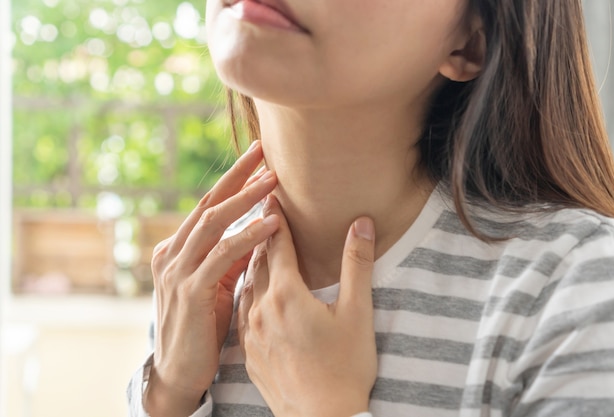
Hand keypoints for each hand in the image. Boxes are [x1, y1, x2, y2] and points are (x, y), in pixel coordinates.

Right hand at [144, 141, 279, 416]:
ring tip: (274, 181)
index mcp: (177, 248)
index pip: (208, 204)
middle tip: (265, 151)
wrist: (179, 371)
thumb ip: (230, 255)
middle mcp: (172, 253)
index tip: (258, 157)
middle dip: (237, 176)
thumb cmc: (201, 325)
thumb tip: (260, 228)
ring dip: (245, 199)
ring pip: (214, 223)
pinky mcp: (191, 291)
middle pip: (209, 203)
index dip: (233, 179)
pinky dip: (248, 237)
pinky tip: (272, 225)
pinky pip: (223, 256)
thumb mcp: (215, 283)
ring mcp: (178, 270)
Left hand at [239, 195, 377, 416]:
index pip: (277, 244)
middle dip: (260, 233)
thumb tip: (361, 224)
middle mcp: (261, 309)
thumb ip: (357, 265)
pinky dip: (246, 291)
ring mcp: (250, 332)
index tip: (271, 194)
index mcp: (287, 294)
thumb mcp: (358, 314)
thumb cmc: (345, 368)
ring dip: (251, 262)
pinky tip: (252, 291)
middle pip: (257, 260)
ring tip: (256, 246)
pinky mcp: (248, 352)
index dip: (275, 217)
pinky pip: (241, 310)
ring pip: (246, 285)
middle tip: (260, 209)